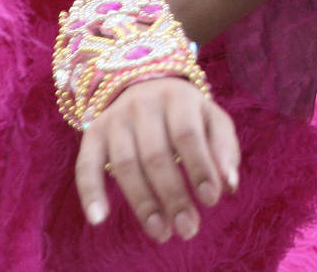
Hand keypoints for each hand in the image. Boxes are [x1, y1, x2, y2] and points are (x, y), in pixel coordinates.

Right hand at [74, 76, 239, 241]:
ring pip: (125, 165)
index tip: (212, 200)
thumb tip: (230, 184)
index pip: (188, 135)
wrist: (143, 84)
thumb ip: (224, 149)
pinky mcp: (93, 134)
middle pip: (156, 156)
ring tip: (161, 232)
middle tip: (188, 228)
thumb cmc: (187, 114)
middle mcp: (143, 105)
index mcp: (179, 97)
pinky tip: (99, 219)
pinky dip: (91, 192)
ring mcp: (115, 119)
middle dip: (174, 196)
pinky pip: (86, 165)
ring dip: (143, 203)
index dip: (199, 168)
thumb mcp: (212, 119)